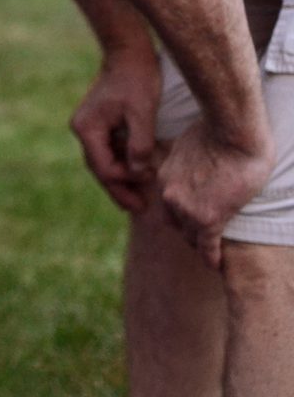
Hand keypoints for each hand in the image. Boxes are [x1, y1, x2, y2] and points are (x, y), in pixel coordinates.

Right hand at [70, 48, 161, 211]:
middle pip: (99, 168)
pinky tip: (137, 174)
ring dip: (121, 179)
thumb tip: (139, 174)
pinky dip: (122, 163)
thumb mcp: (142, 113)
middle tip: (140, 210)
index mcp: (87, 128)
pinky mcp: (99, 123)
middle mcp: (82, 129)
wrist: (128, 52)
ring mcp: (89, 126)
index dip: (126, 183)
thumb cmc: (136, 79)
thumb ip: (139, 145)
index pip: (104, 167)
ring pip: (103, 161)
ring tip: (140, 198)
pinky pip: (108, 150)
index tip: (148, 191)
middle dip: (120, 189)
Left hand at [157, 117, 273, 268]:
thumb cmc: (215, 133)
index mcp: (165, 177)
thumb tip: (192, 165)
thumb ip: (184, 163)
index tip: (188, 221)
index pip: (167, 205)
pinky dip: (211, 257)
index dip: (179, 214)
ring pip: (192, 236)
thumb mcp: (187, 147)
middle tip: (200, 237)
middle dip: (188, 230)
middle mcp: (170, 195)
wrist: (231, 132)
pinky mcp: (209, 219)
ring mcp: (187, 209)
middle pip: (176, 223)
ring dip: (201, 243)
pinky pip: (208, 247)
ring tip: (211, 251)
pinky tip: (215, 264)